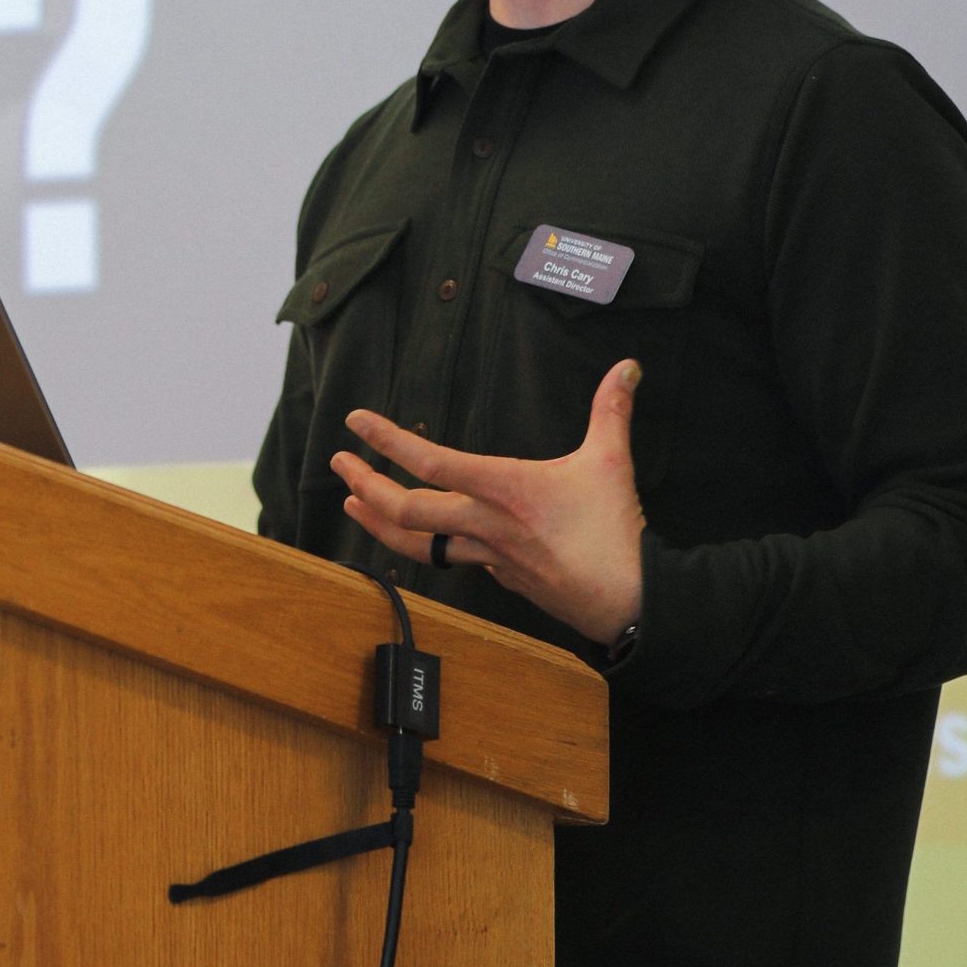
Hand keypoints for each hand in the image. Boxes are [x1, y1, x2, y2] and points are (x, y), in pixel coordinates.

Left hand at [330, 362, 647, 644]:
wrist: (627, 600)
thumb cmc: (614, 531)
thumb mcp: (611, 462)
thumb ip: (612, 410)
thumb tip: (628, 366)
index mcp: (504, 489)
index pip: (432, 463)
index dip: (389, 442)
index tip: (357, 423)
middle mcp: (485, 524)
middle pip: (408, 510)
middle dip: (367, 485)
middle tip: (339, 463)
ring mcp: (488, 555)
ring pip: (419, 544)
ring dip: (379, 522)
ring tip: (352, 504)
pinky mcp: (500, 577)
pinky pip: (452, 559)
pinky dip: (425, 545)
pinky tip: (417, 536)